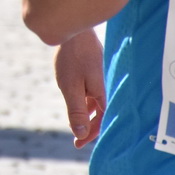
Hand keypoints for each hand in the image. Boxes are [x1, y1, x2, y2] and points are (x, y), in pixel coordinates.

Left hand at [55, 30, 104, 146]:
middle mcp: (104, 87)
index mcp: (101, 93)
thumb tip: (81, 133)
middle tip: (77, 139)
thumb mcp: (70, 87)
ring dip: (87, 115)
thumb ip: (76, 110)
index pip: (102, 120)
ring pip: (96, 103)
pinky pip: (92, 92)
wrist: (72, 31)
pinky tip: (77, 102)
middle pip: (101, 113)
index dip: (91, 134)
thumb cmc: (72, 58)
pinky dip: (85, 102)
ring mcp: (99, 79)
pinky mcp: (93, 72)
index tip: (78, 144)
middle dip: (89, 127)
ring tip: (75, 123)